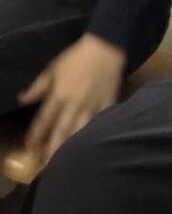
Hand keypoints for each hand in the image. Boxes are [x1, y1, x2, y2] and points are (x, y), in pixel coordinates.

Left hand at [20, 34, 126, 164]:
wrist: (106, 47)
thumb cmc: (76, 57)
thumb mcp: (52, 68)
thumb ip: (38, 86)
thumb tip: (22, 100)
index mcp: (58, 94)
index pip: (43, 121)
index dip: (35, 136)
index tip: (30, 148)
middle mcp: (74, 104)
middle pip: (61, 132)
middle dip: (52, 150)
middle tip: (46, 166)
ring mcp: (92, 106)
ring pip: (80, 131)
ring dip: (72, 147)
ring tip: (66, 163)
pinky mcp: (107, 104)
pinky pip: (100, 123)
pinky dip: (95, 135)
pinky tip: (92, 147)